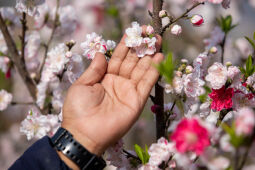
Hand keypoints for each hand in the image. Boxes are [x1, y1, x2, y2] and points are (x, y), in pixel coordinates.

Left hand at [61, 28, 162, 161]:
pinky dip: (154, 71)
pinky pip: (147, 83)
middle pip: (132, 61)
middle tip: (149, 33)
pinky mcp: (137, 101)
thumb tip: (101, 53)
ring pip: (142, 70)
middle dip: (140, 47)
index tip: (133, 32)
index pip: (117, 57)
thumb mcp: (82, 85)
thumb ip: (94, 69)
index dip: (125, 45)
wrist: (84, 134)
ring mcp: (129, 91)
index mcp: (104, 77)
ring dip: (150, 56)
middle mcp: (118, 82)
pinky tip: (159, 58)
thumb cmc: (78, 109)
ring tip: (158, 41)